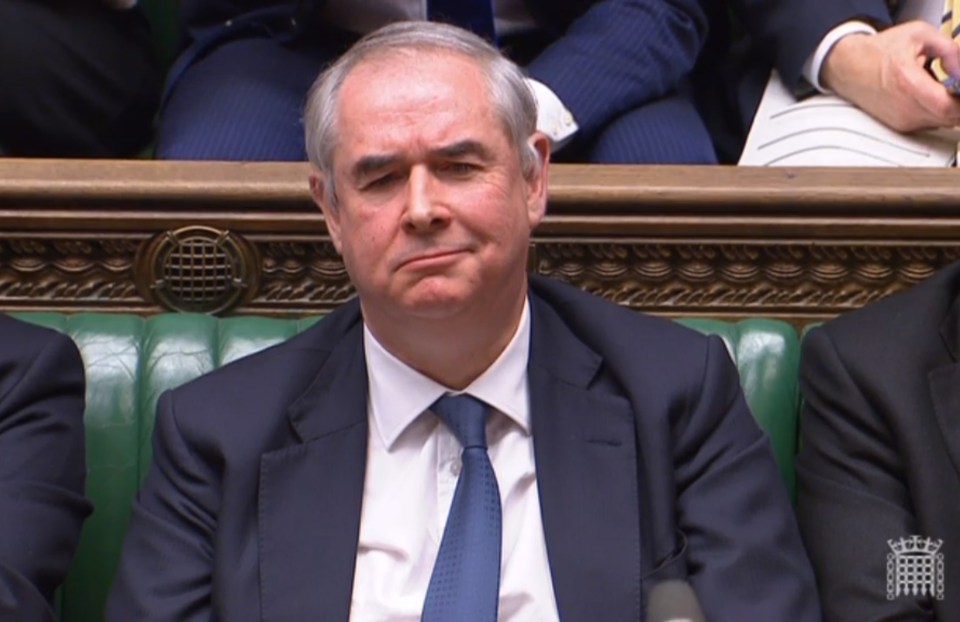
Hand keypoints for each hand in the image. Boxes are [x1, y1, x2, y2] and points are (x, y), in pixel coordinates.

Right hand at [820, 21, 959, 131]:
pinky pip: (929, 124)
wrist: (847, 67)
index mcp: (908, 84)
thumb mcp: (919, 35)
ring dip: (949, 108)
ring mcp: (900, 121)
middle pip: (949, 119)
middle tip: (957, 88)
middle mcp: (903, 109)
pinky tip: (930, 96)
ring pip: (941, 123)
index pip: (949, 107)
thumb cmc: (877, 52)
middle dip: (959, 105)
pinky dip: (937, 112)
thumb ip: (950, 51)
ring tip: (942, 88)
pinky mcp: (898, 126)